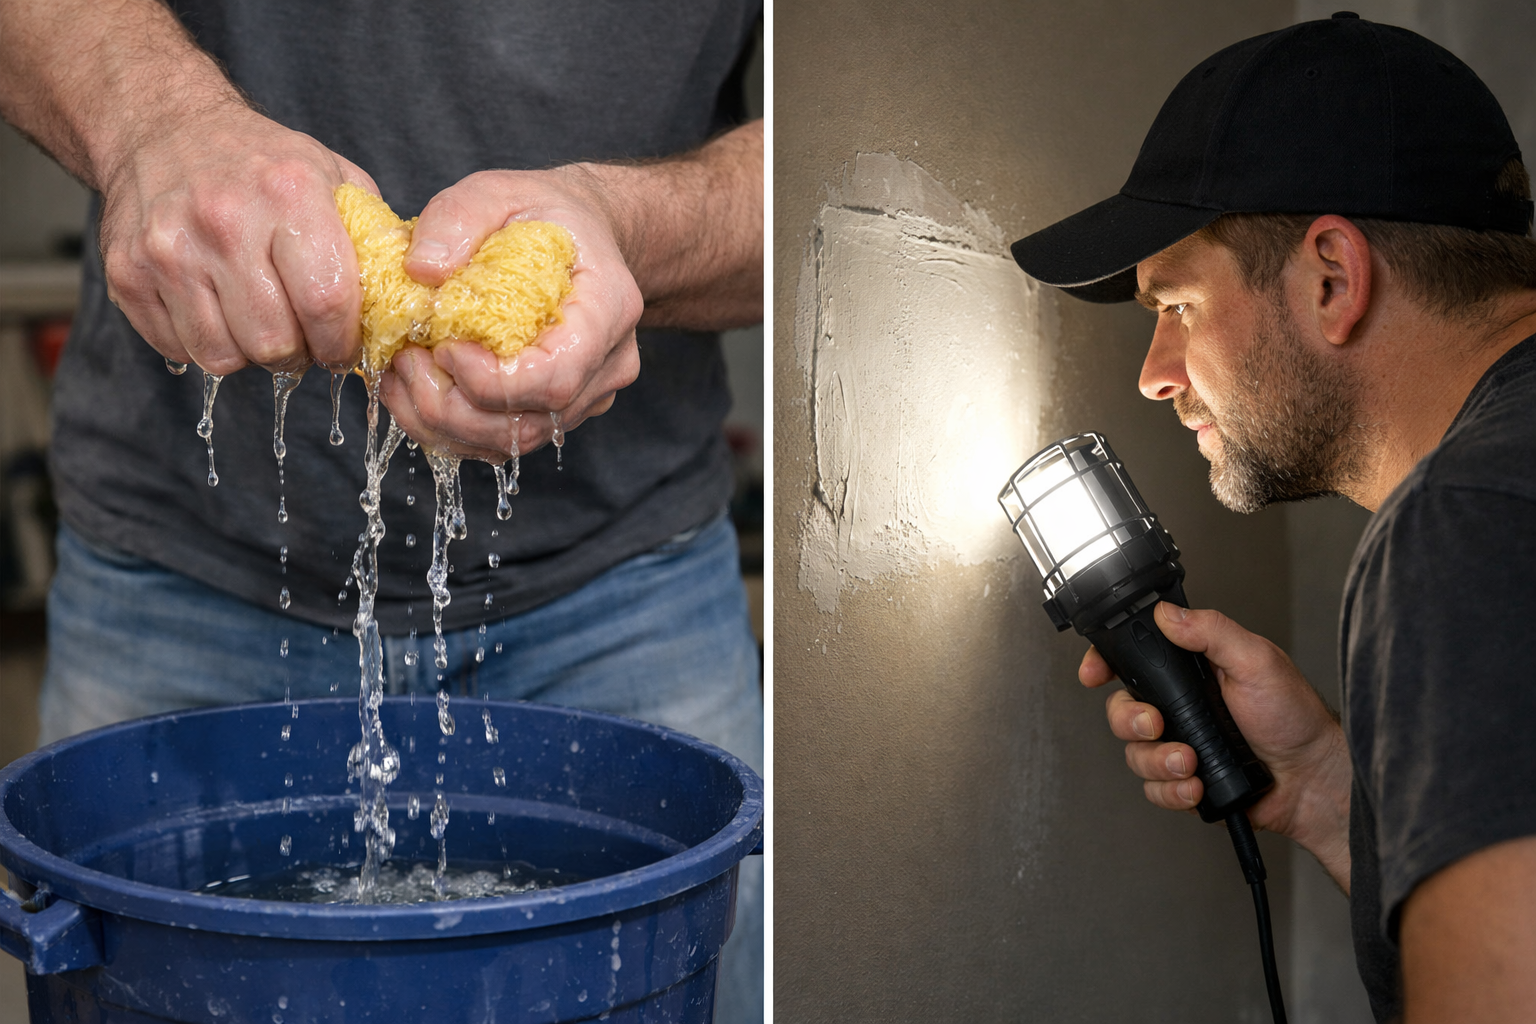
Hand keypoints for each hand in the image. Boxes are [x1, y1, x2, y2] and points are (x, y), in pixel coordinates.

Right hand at [98, 104, 374, 374]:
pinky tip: (218, 311)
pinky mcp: (128, 273)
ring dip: (250, 354)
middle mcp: (224, 221)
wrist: (163, 128)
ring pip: (223, 356)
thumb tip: (409, 298)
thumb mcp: (332, 176)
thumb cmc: (261, 162)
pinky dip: (205, 344)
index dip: (341, 342)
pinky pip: (179, 348)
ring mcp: (169, 249)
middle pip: (274, 342)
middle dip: (298, 356)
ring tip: (260, 323)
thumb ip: (372, 236)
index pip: (327, 301)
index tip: (342, 346)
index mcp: (288, 195)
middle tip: (302, 340)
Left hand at [380, 167, 642, 460]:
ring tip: (401, 375)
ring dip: (442, 423)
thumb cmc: (542, 212)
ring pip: (512, 442)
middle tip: (404, 361)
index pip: (554, 378)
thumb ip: (458, 218)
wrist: (581, 236)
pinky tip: (417, 390)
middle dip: (451, 407)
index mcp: (607, 308)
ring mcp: (586, 395)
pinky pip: (503, 440)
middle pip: (530, 424)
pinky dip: (450, 428)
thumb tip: (420, 270)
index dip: (488, 380)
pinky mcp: (557, 411)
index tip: (441, 346)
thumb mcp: (499, 190)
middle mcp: (607, 364)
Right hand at [1080, 601, 1353, 886]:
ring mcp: (1182, 745)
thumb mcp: (1257, 661)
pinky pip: (1155, 790)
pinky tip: (1197, 785)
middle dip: (1130, 721)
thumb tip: (1166, 613)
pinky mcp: (1186, 782)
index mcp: (1191, 671)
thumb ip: (1211, 632)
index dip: (1105, 664)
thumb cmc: (1296, 718)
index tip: (1095, 674)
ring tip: (1190, 762)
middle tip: (1155, 725)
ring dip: (1157, 761)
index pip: (1134, 661)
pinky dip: (1171, 791)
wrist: (1315, 780)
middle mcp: (1181, 707)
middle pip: (1122, 710)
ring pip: (1135, 754)